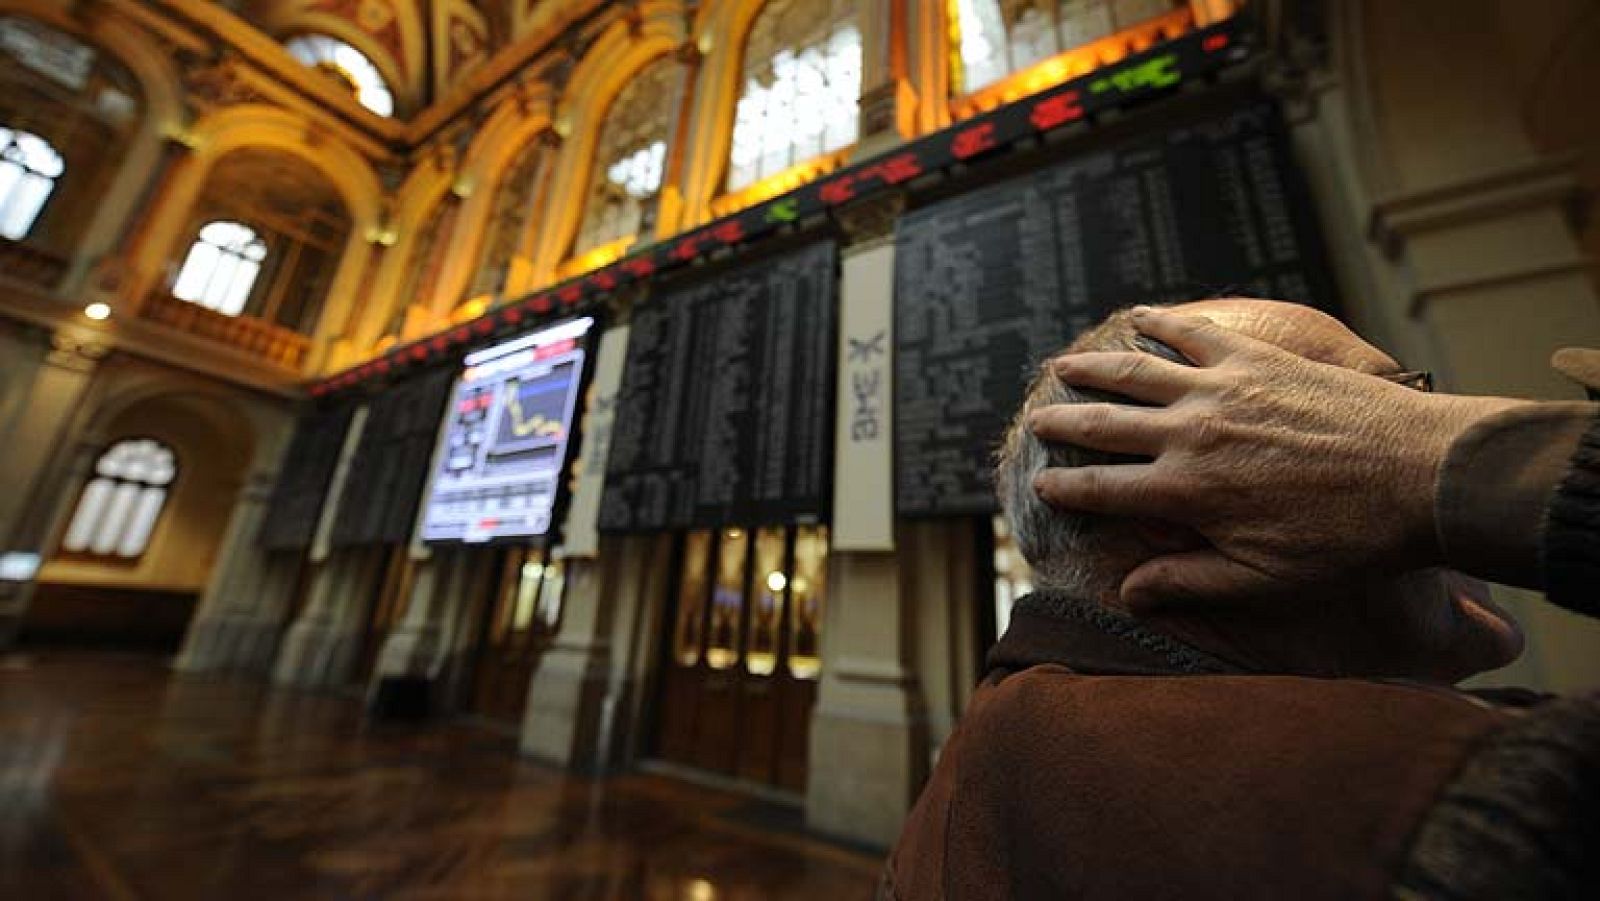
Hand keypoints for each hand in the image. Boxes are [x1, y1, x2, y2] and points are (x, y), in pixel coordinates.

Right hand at [1029, 307, 1521, 608]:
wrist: (1420, 476)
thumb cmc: (1347, 541)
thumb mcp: (1265, 580)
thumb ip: (1191, 581)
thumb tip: (1130, 594)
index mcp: (1186, 493)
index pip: (1103, 490)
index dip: (1065, 490)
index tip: (1041, 488)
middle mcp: (1190, 436)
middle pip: (1105, 425)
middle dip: (1063, 425)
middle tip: (1037, 422)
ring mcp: (1221, 391)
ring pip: (1136, 373)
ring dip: (1095, 370)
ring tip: (1065, 366)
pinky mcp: (1256, 360)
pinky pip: (1195, 334)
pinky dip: (1163, 322)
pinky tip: (1141, 314)